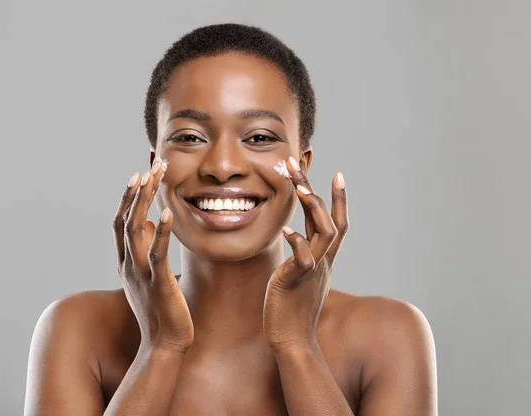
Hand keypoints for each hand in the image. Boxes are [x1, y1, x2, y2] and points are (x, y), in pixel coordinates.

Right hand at [112, 159, 193, 352]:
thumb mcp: (149, 275)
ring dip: (143, 203)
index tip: (139, 174)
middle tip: (150, 166)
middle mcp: (129, 264)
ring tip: (152, 178)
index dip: (128, 197)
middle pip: (127, 220)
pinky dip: (162, 233)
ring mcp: (141, 274)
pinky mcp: (158, 284)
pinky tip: (169, 213)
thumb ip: (148, 248)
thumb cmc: (160, 308)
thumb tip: (153, 221)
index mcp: (126, 262)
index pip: (122, 222)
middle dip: (137, 191)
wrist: (163, 344)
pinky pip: (158, 254)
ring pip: (136, 231)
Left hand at [263, 157, 348, 351]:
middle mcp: (322, 261)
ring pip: (324, 234)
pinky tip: (285, 228)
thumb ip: (304, 257)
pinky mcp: (296, 282)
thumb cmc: (293, 308)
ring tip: (299, 187)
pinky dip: (297, 243)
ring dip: (314, 208)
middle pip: (329, 219)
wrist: (292, 340)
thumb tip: (299, 242)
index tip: (337, 174)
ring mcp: (312, 271)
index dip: (339, 199)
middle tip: (297, 163)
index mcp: (323, 258)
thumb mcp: (303, 276)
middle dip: (315, 189)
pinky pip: (302, 260)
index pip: (336, 223)